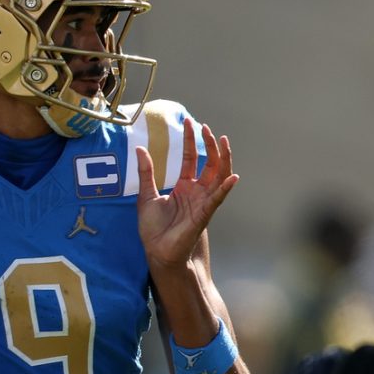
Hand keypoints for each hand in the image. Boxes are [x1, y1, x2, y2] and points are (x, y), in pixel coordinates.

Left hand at [136, 119, 237, 270]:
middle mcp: (197, 192)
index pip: (192, 158)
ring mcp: (203, 202)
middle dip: (211, 145)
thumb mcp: (146, 195)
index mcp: (184, 186)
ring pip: (219, 177)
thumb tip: (141, 148)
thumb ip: (146, 172)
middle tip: (207, 128)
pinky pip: (218, 199)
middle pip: (210, 164)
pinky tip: (232, 176)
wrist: (156, 251)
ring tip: (223, 141)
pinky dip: (225, 188)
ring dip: (223, 159)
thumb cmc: (153, 229)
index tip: (191, 122)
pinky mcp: (204, 215)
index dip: (192, 140)